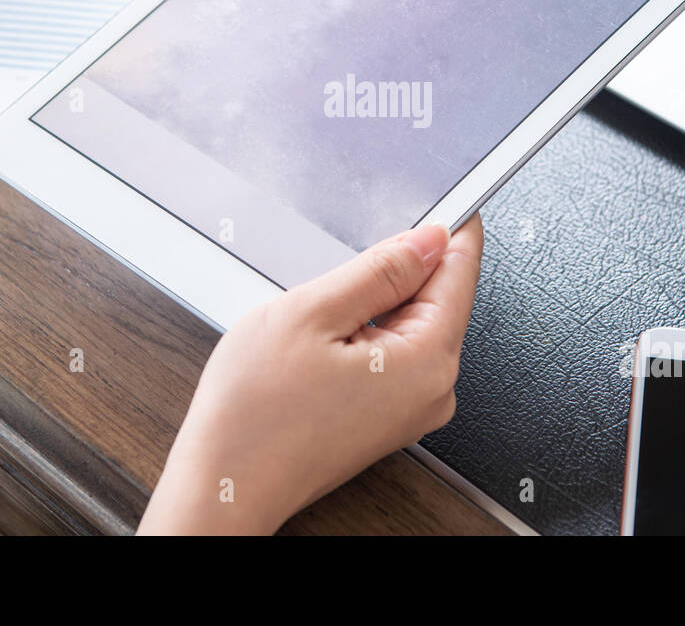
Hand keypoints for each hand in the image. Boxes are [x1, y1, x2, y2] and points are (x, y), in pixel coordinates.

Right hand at [138, 215, 483, 534]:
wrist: (223, 487)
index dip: (448, 227)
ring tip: (317, 321)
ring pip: (409, 323)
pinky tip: (320, 344)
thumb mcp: (312, 313)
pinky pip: (393, 353)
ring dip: (372, 304)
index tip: (442, 198)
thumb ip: (380, 269)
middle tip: (340, 272)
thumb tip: (430, 239)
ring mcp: (412, 408)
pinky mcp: (388, 416)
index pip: (461, 270)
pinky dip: (363, 332)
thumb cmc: (254, 416)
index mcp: (428, 360)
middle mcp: (434, 390)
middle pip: (436, 297)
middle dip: (396, 270)